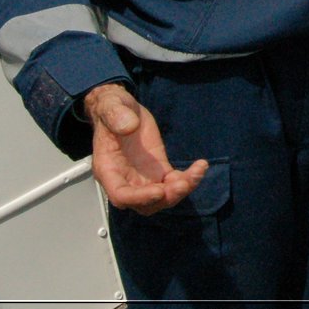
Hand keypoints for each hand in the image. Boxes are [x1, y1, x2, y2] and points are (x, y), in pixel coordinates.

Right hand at [84, 83, 206, 214]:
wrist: (123, 109)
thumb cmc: (112, 109)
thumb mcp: (111, 104)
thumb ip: (116, 115)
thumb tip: (129, 125)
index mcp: (109, 169)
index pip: (121, 195)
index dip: (139, 198)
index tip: (159, 191)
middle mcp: (126, 179)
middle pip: (145, 204)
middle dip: (165, 198)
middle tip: (183, 184)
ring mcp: (144, 178)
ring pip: (163, 198)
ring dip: (181, 190)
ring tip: (197, 172)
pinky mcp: (159, 170)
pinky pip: (174, 182)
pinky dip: (188, 179)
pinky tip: (200, 166)